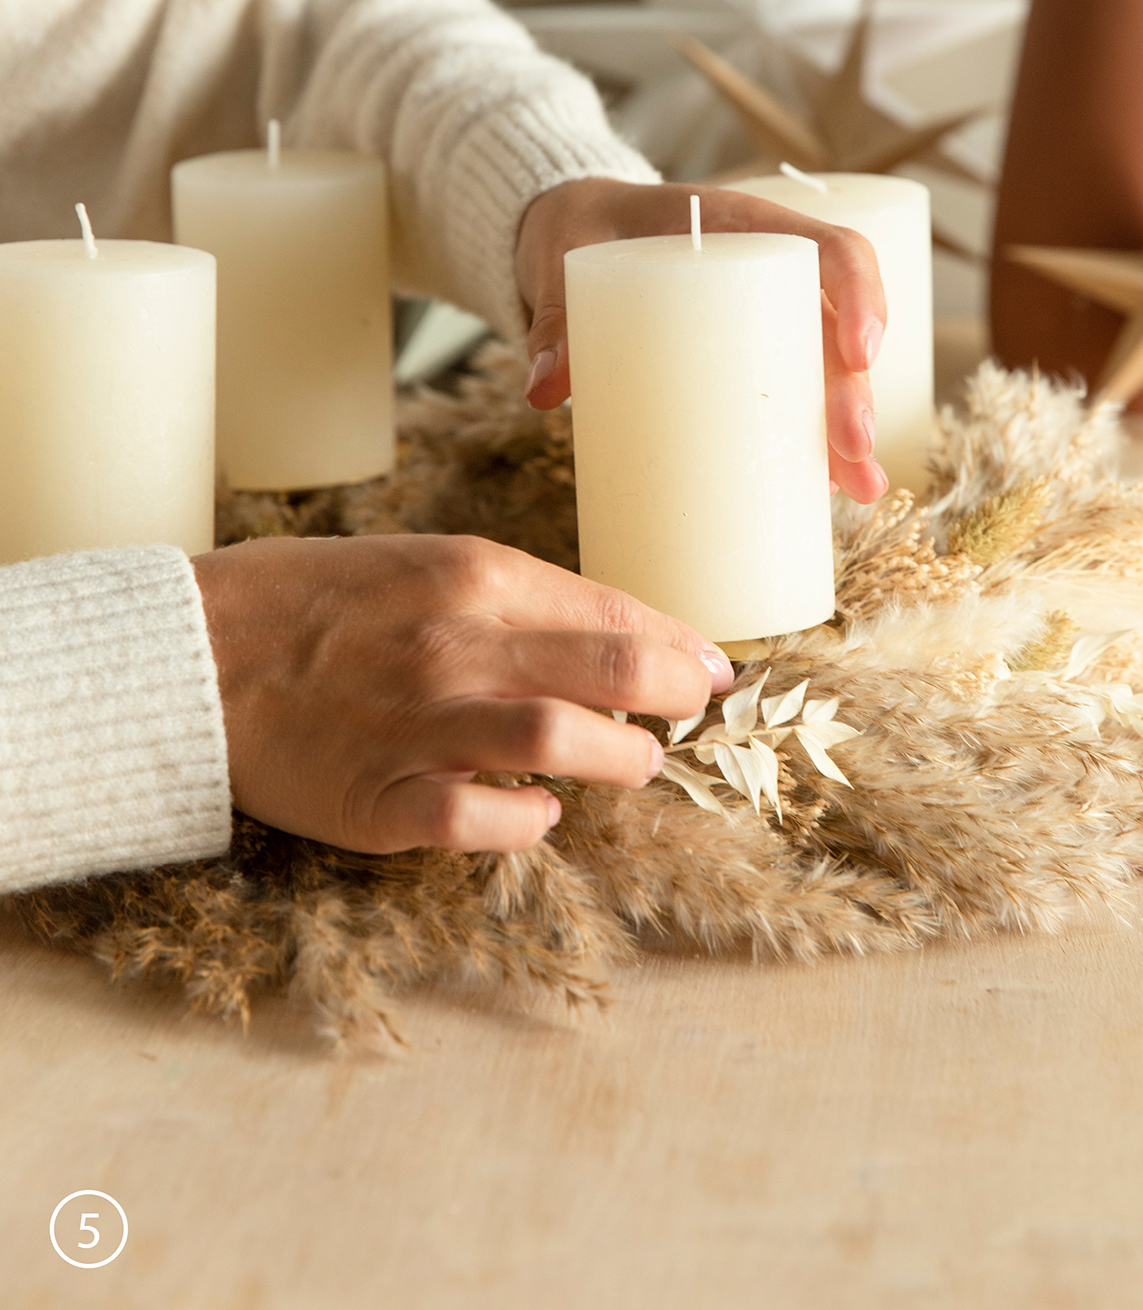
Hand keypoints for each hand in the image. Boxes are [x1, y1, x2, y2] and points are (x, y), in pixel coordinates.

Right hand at [192, 534, 733, 854]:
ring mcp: (422, 723)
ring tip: (633, 765)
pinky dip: (528, 824)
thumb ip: (515, 596)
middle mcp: (458, 643)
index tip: (712, 668)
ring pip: (564, 745)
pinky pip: (481, 821)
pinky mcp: (380, 800)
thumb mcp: (420, 561)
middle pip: (615, 672)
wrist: (188, 652)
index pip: (615, 613)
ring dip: (622, 761)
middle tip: (694, 715)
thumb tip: (611, 631)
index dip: (682, 647)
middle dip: (680, 699)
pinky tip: (540, 816)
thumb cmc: (310, 600)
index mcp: (472, 574)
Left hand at [515, 178, 888, 501]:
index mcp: (742, 226)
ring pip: (828, 370)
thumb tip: (544, 391)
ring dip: (850, 429)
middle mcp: (767, 274)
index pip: (831, 247)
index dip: (860, 294)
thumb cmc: (579, 230)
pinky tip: (829, 487)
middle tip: (851, 448)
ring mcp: (761, 320)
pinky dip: (815, 440)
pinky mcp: (744, 358)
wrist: (571, 230)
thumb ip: (553, 318)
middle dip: (854, 390)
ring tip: (857, 488)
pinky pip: (795, 394)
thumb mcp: (562, 262)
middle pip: (836, 327)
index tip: (858, 354)